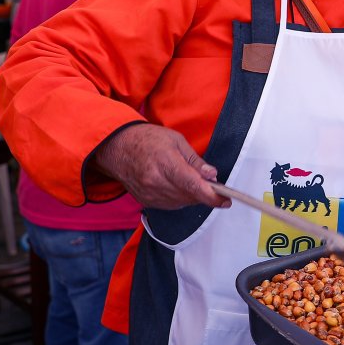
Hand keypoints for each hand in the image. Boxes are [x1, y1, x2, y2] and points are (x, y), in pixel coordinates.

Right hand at [91, 123, 226, 209]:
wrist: (117, 148)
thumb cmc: (148, 140)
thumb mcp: (176, 141)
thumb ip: (195, 161)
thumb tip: (212, 175)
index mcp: (166, 163)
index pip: (193, 186)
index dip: (212, 196)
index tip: (226, 200)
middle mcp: (156, 182)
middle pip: (189, 197)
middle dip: (205, 193)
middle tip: (213, 184)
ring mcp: (150, 194)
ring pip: (181, 203)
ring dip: (192, 196)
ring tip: (191, 180)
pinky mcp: (146, 201)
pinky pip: (171, 205)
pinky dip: (180, 198)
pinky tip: (178, 186)